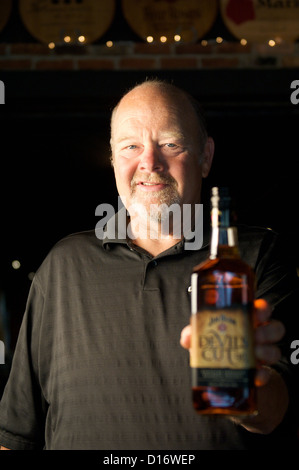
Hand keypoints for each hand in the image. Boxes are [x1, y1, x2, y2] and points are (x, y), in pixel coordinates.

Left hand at [180, 298, 288, 432]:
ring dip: (267, 351)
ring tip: (254, 353)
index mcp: (247, 321)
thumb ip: (193, 333)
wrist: (222, 374)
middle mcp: (259, 336)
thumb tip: (187, 337)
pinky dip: (261, 375)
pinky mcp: (260, 374)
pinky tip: (254, 375)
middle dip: (267, 331)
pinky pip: (267, 374)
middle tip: (255, 335)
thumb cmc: (215, 345)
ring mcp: (262, 355)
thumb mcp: (203, 337)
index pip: (263, 309)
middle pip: (275, 328)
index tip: (256, 311)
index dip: (263, 308)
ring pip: (275, 351)